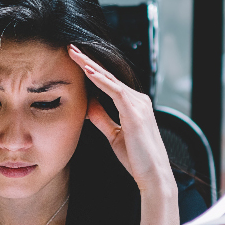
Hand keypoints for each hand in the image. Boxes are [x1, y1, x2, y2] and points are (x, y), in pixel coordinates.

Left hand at [71, 45, 174, 194]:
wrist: (153, 175)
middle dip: (89, 62)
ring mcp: (138, 104)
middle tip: (71, 49)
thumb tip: (88, 105)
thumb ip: (103, 118)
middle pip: (109, 77)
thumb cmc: (137, 159)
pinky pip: (115, 91)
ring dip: (91, 66)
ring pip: (111, 80)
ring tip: (75, 54)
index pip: (109, 84)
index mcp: (135, 105)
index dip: (91, 71)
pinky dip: (101, 80)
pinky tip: (88, 71)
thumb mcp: (114, 135)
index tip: (75, 61)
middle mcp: (139, 100)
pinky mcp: (135, 112)